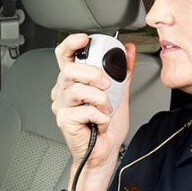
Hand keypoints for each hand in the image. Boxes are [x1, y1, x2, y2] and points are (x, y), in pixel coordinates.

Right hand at [51, 34, 135, 188]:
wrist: (105, 152)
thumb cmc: (106, 127)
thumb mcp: (119, 93)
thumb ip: (123, 71)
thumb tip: (129, 51)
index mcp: (74, 81)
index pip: (64, 55)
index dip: (72, 43)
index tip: (85, 39)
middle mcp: (64, 91)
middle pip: (69, 70)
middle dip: (92, 74)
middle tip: (106, 84)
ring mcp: (62, 106)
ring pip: (77, 90)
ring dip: (100, 99)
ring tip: (106, 108)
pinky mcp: (65, 120)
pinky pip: (84, 110)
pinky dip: (100, 116)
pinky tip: (101, 122)